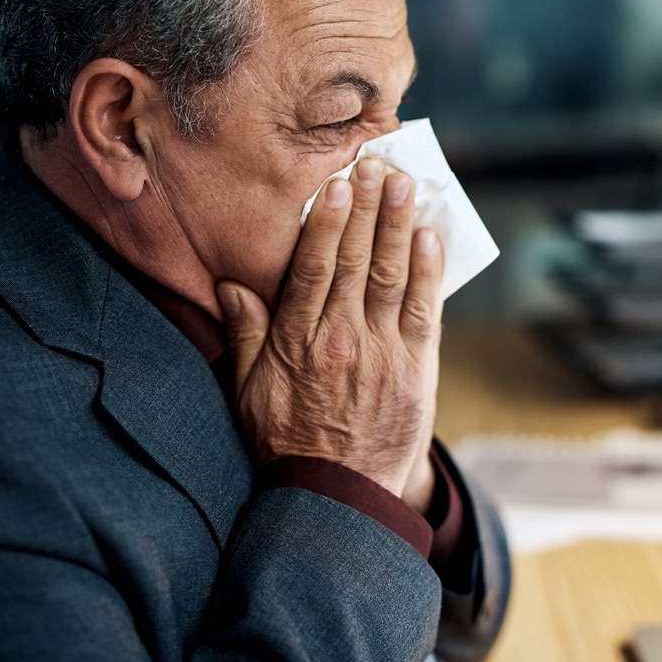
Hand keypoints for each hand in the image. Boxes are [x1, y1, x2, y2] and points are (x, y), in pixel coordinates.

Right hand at [216, 157, 444, 512]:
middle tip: (377, 165)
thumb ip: (247, 335)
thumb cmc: (287, 442)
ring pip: (391, 277)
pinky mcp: (416, 371)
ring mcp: (383, 354)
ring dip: (399, 227)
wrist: (338, 496)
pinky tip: (429, 238)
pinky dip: (427, 273)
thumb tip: (233, 285)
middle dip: (368, 209)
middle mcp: (342, 340)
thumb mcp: (249, 392)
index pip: (314, 268)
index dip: (327, 221)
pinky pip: (423, 312)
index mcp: (298, 342)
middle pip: (355, 261)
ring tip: (406, 185)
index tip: (336, 184)